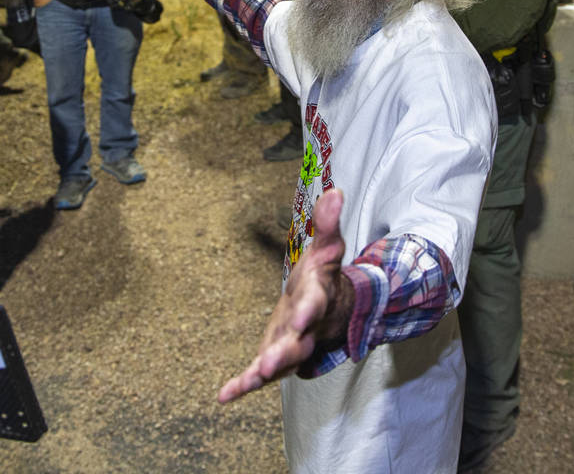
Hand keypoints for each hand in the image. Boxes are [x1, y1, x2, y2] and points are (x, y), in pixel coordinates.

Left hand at [218, 189, 353, 403]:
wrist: (330, 309)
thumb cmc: (324, 276)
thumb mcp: (327, 248)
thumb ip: (328, 224)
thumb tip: (335, 191)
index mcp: (319, 299)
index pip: (315, 304)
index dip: (309, 309)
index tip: (301, 313)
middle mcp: (308, 328)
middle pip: (299, 343)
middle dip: (285, 353)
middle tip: (269, 363)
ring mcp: (292, 347)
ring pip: (282, 364)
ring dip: (266, 371)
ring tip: (250, 379)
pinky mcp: (275, 358)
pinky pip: (259, 376)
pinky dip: (243, 386)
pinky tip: (224, 395)